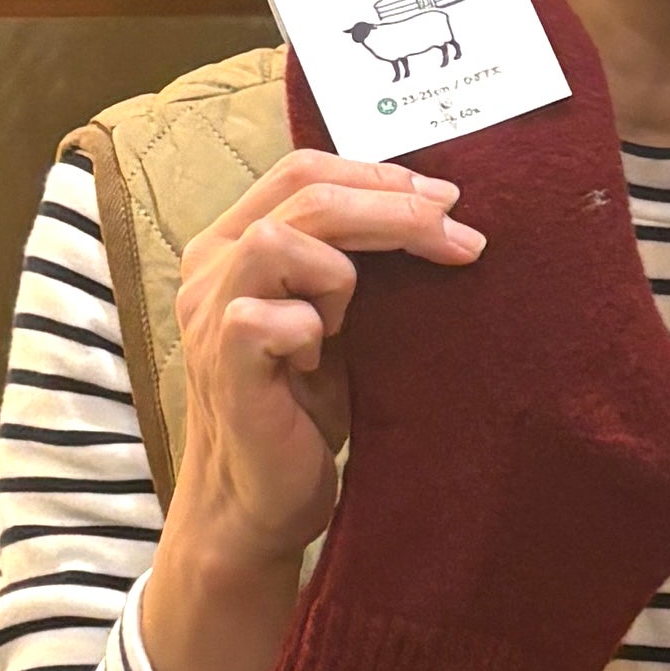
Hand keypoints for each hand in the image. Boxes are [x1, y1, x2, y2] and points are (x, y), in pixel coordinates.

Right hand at [170, 148, 481, 574]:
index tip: (448, 200)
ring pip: (279, 239)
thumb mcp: (339, 320)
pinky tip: (315, 366)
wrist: (262, 499)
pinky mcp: (221, 360)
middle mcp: (212, 266)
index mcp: (235, 242)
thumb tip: (438, 210)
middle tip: (460, 238)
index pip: (304, 171)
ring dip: (340, 272)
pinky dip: (312, 332)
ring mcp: (208, 311)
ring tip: (349, 324)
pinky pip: (271, 317)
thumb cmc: (303, 410)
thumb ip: (355, 263)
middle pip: (305, 193)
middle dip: (395, 209)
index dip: (380, 175)